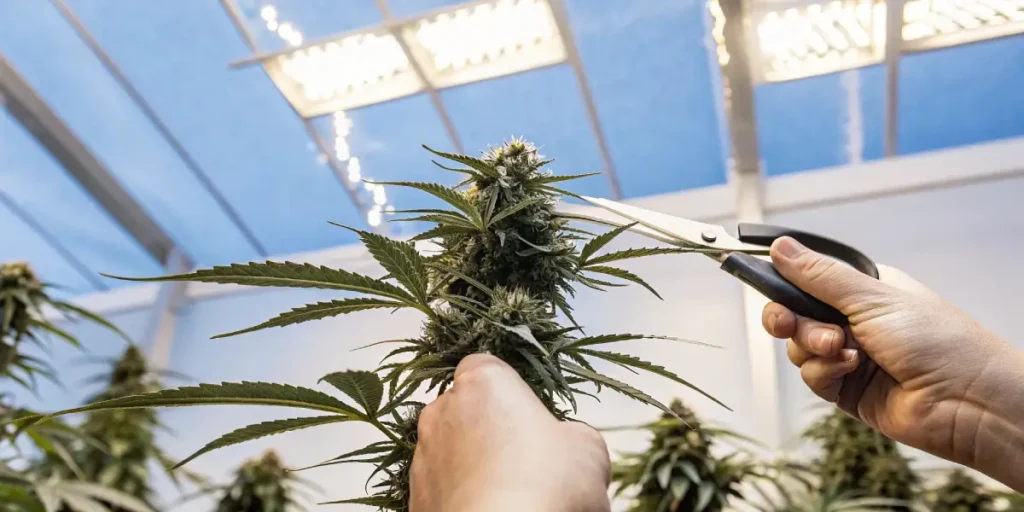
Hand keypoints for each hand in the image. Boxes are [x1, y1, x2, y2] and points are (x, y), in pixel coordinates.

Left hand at [410, 354, 611, 511]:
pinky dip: (463, 498)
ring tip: (512, 497)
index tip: (534, 419)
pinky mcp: (414, 498)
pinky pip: (443, 489)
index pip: (488, 367)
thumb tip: (566, 443)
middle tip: (530, 464)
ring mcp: (423, 457)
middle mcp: (442, 412)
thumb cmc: (545, 484)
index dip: (512, 392)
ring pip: (451, 452)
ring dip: (475, 467)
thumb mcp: (588, 449)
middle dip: (492, 431)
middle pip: (467, 411)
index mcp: (482, 383)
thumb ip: (571, 433)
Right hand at [762, 236, 1023, 490]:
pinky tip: (848, 369)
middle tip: (785, 323)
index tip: (762, 279)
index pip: (809, 278)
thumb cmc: (939, 342)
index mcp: (865, 290)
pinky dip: (823, 372)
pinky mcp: (847, 390)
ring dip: (813, 347)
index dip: (784, 280)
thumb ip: (820, 276)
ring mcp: (849, 355)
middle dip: (789, 319)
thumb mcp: (873, 298)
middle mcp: (855, 320)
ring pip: (799, 347)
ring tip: (841, 349)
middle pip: (795, 314)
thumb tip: (780, 246)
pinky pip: (813, 376)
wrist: (970, 402)